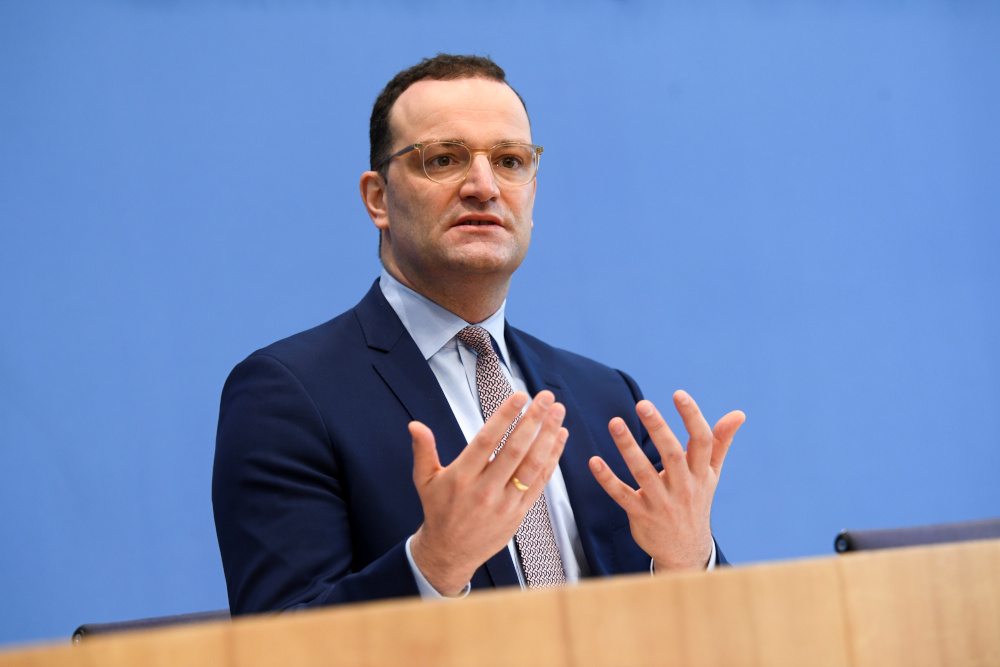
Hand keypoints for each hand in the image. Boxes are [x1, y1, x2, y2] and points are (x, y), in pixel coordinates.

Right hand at [409, 390, 568, 594]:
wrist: (450, 552)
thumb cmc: (438, 510)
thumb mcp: (424, 480)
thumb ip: (423, 450)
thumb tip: (415, 425)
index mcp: (461, 477)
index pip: (487, 440)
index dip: (505, 416)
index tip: (520, 396)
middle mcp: (485, 489)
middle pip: (515, 450)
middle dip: (533, 420)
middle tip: (546, 397)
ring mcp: (505, 502)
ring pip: (532, 465)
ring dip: (548, 436)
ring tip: (558, 412)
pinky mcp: (519, 512)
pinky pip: (540, 482)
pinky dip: (552, 459)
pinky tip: (559, 438)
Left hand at [589, 390, 743, 570]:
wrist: (686, 552)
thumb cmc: (696, 502)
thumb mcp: (711, 475)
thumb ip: (720, 442)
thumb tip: (739, 414)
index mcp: (701, 474)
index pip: (701, 442)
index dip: (692, 417)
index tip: (679, 394)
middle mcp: (683, 487)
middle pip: (672, 454)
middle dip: (658, 428)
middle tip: (643, 404)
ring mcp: (662, 503)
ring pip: (643, 473)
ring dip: (628, 447)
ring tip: (615, 422)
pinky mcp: (641, 514)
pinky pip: (622, 495)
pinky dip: (607, 479)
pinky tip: (594, 461)